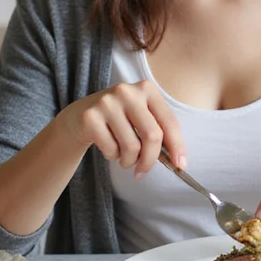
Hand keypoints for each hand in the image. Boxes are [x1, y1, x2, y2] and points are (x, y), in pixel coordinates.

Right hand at [58, 80, 185, 176]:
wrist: (80, 116)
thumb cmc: (119, 120)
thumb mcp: (141, 117)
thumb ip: (159, 133)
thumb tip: (178, 162)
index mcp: (147, 89)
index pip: (169, 122)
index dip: (177, 146)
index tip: (180, 166)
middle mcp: (127, 91)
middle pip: (152, 136)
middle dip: (150, 160)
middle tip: (143, 171)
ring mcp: (107, 102)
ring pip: (131, 146)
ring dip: (129, 161)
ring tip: (124, 157)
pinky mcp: (90, 117)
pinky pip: (111, 150)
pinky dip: (112, 156)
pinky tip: (108, 148)